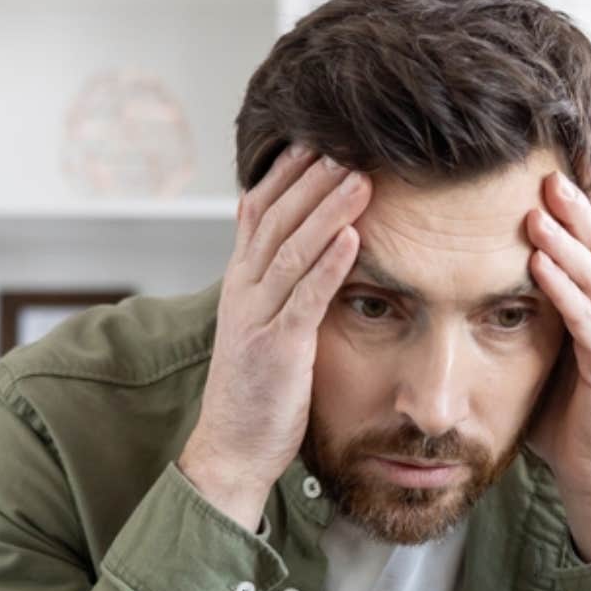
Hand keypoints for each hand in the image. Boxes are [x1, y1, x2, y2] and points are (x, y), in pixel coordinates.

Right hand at [179, 143, 369, 527]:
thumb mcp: (262, 328)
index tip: (317, 141)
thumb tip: (309, 252)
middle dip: (312, 179)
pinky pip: (305, 298)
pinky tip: (353, 238)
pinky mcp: (277, 350)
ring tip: (360, 179)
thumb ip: (279, 289)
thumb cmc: (256, 392)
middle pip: (276, 219)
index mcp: (240, 284)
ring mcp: (257, 319)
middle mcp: (243, 292)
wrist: (230, 449)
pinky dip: (329, 265)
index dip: (286, 175)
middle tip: (347, 144)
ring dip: (327, 211)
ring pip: (291, 250)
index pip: (258, 212)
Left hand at [524, 170, 590, 560]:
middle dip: (574, 203)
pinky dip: (565, 290)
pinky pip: (588, 322)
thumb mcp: (538, 355)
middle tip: (546, 162)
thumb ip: (523, 316)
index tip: (550, 157)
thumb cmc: (562, 418)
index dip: (576, 201)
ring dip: (568, 238)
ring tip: (541, 202)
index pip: (590, 242)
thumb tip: (474, 281)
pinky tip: (541, 265)